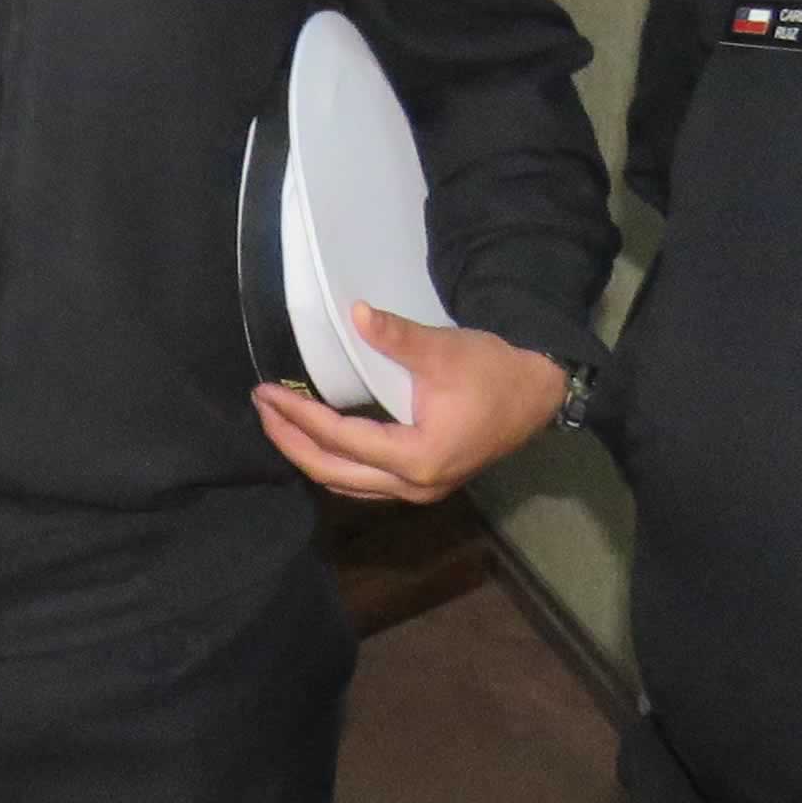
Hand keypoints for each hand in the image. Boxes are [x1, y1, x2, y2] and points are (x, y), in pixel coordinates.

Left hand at [253, 308, 570, 504]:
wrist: (540, 392)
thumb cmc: (494, 370)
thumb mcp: (442, 349)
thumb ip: (395, 336)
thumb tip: (354, 312)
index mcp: (416, 457)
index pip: (340, 439)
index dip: (298, 416)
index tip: (266, 393)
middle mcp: (413, 485)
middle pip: (333, 473)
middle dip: (291, 442)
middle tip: (261, 409)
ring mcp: (419, 490)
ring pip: (347, 484)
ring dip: (310, 455)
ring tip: (279, 422)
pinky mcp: (424, 482)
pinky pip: (365, 482)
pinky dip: (335, 462)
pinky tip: (318, 439)